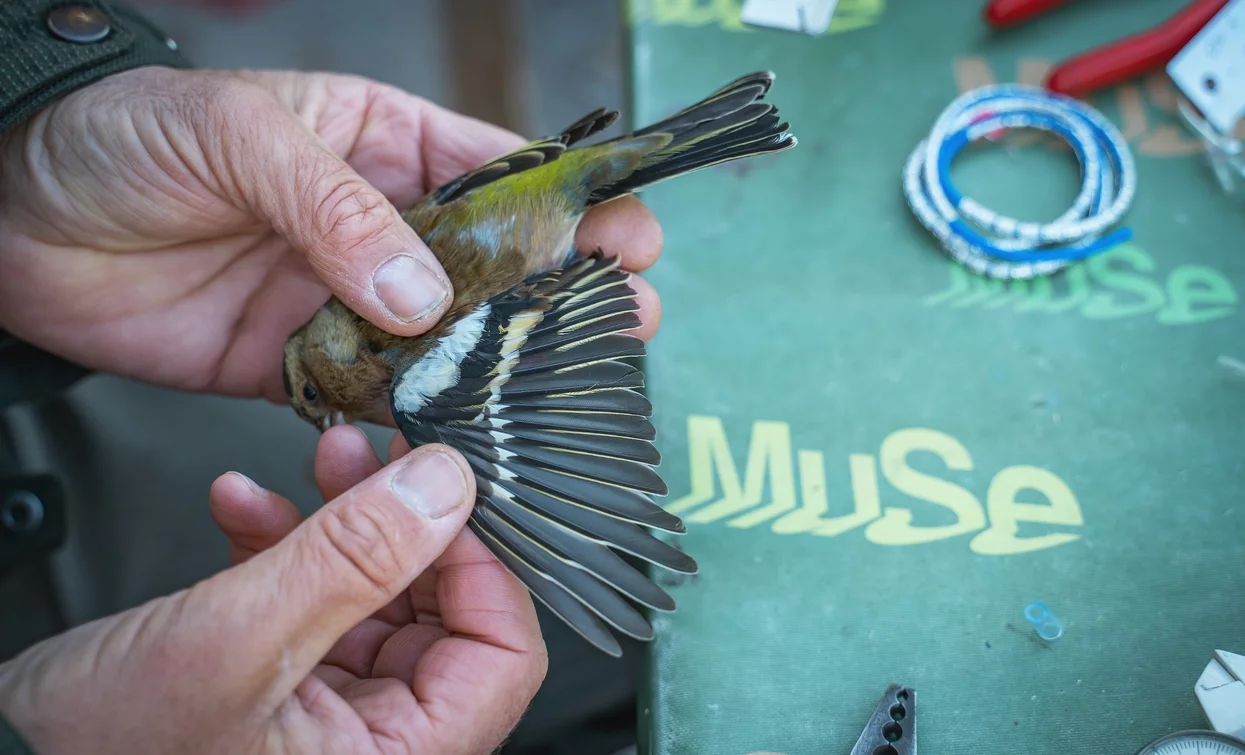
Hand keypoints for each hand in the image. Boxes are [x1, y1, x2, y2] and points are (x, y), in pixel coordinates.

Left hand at [0, 66, 662, 401]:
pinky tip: (459, 430)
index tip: (625, 235)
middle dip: (558, 291)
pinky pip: (374, 392)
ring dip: (500, 364)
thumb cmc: (125, 136)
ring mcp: (344, 298)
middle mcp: (376, 225)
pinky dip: (413, 414)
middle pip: (491, 262)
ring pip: (444, 337)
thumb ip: (337, 211)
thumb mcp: (242, 137)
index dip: (569, 204)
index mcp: (381, 142)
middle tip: (621, 320)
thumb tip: (423, 297)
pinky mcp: (301, 363)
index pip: (497, 172)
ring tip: (563, 387)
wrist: (15, 219)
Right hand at [0, 440, 546, 754]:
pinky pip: (314, 603)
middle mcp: (374, 745)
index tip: (447, 494)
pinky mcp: (278, 685)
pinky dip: (288, 547)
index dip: (485, 566)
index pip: (503, 660)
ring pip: (378, 595)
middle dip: (407, 523)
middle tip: (381, 456)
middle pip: (444, 615)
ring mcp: (327, 715)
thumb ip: (352, 560)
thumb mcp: (237, 641)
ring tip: (320, 461)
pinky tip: (247, 508)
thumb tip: (446, 487)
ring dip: (348, 522)